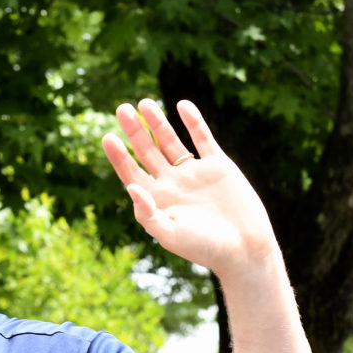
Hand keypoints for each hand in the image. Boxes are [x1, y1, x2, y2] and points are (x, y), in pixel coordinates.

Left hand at [101, 100, 279, 283]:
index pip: (131, 172)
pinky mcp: (219, 165)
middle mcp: (173, 183)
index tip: (108, 137)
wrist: (244, 249)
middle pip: (148, 151)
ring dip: (158, 122)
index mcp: (157, 200)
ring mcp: (195, 172)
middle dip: (134, 131)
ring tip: (144, 103)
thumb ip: (147, 212)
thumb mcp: (168, 234)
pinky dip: (193, 122)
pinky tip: (181, 105)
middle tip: (122, 109)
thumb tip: (131, 186)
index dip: (119, 155)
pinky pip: (203, 138)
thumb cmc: (204, 248)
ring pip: (171, 141)